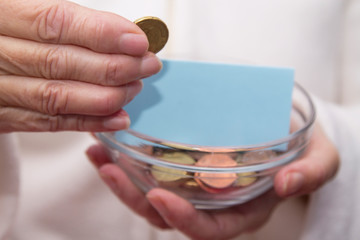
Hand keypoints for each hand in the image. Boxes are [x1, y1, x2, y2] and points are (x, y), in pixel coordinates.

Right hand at [0, 0, 161, 132]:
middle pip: (60, 62)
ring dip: (106, 96)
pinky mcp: (6, 116)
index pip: (55, 23)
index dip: (100, 33)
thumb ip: (71, 23)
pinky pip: (50, 123)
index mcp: (1, 14)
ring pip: (57, 96)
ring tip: (135, 88)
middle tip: (147, 65)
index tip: (137, 41)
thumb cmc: (15, 31)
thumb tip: (126, 37)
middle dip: (113, 66)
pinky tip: (117, 118)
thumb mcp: (30, 11)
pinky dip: (88, 122)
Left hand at [86, 123, 338, 239]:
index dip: (183, 219)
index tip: (159, 196)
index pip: (208, 228)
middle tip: (110, 168)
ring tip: (98, 152)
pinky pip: (152, 169)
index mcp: (241, 211)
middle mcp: (212, 204)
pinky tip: (110, 140)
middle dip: (135, 196)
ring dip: (122, 176)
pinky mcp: (185, 165)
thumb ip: (310, 173)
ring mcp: (195, 185)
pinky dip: (128, 157)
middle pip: (167, 212)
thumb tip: (288, 184)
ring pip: (151, 192)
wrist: (288, 132)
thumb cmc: (303, 152)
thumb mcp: (318, 160)